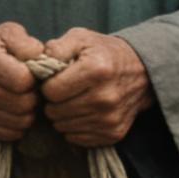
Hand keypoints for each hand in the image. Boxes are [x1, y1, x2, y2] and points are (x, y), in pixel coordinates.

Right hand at [0, 22, 44, 141]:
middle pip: (21, 104)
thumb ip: (28, 43)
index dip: (34, 79)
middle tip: (31, 90)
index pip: (22, 80)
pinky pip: (8, 134)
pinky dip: (17, 125)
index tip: (32, 75)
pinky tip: (13, 110)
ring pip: (18, 122)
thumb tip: (41, 61)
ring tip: (23, 99)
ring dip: (28, 113)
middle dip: (33, 97)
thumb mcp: (9, 33)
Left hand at [40, 28, 152, 147]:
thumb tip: (36, 64)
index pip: (51, 91)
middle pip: (55, 112)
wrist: (141, 72)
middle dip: (53, 102)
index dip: (47, 85)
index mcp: (96, 70)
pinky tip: (82, 112)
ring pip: (63, 127)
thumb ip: (57, 47)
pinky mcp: (113, 134)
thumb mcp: (81, 38)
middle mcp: (105, 98)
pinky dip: (74, 127)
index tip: (55, 79)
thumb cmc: (104, 53)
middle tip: (62, 91)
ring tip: (72, 100)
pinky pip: (76, 139)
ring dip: (62, 116)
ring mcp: (110, 119)